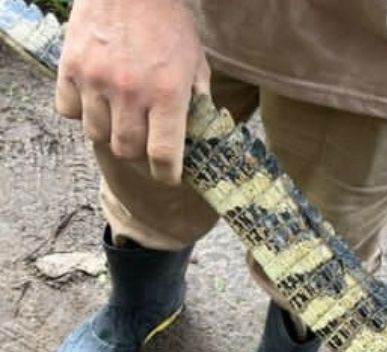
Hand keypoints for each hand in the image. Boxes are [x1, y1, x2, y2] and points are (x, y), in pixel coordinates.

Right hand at [55, 0, 209, 182]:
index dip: (167, 173)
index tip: (169, 176)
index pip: (164, 155)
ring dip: (110, 132)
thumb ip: (197, 98)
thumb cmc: (169, 23)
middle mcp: (130, 93)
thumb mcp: (196, 62)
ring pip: (97, 135)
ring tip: (120, 117)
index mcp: (167, 94)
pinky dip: (81, 112)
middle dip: (139, 152)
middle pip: (127, 150)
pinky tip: (95, 100)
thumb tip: (200, 130)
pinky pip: (69, 111)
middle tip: (145, 141)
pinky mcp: (70, 68)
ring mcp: (96, 81)